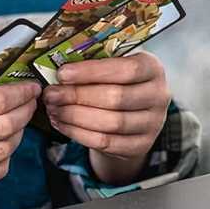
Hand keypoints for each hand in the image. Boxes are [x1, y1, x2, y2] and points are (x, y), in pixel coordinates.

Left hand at [41, 52, 169, 186]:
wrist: (134, 114)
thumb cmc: (118, 83)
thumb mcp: (113, 66)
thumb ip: (93, 63)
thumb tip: (59, 67)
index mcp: (152, 68)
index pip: (126, 69)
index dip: (92, 72)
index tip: (63, 73)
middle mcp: (158, 96)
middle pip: (116, 98)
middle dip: (77, 96)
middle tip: (51, 94)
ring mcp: (152, 123)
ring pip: (111, 123)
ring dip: (75, 116)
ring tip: (54, 109)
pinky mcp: (140, 145)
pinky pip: (106, 142)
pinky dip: (79, 134)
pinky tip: (62, 124)